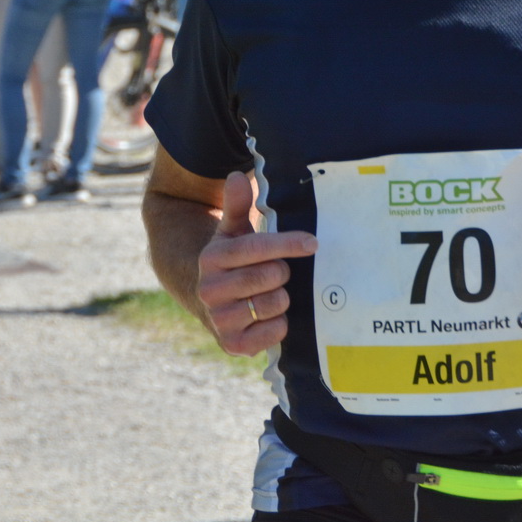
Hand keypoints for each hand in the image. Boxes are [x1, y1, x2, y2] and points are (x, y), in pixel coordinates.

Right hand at [196, 170, 316, 355]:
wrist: (215, 302)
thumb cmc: (235, 261)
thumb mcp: (233, 232)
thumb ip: (237, 205)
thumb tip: (236, 176)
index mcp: (211, 258)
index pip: (253, 248)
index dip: (285, 244)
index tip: (312, 243)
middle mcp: (209, 290)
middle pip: (267, 276)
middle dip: (283, 272)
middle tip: (283, 271)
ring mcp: (219, 319)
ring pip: (272, 304)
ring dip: (283, 297)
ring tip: (276, 292)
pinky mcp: (232, 345)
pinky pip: (273, 333)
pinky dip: (281, 324)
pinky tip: (274, 315)